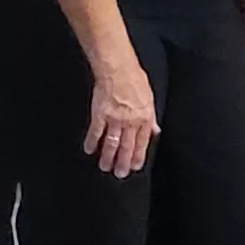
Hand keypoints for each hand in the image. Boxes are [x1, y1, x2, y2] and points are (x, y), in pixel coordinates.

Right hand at [86, 62, 159, 176]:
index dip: (139, 156)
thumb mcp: (150, 100)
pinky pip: (95, 132)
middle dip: (123, 162)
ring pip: (112, 143)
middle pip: (127, 146)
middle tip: (120, 174)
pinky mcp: (100, 114)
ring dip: (108, 157)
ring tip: (105, 167)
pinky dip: (91, 142)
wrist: (119, 70)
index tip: (135, 166)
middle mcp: (130, 121)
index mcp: (145, 118)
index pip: (142, 142)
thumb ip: (151, 118)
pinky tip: (89, 150)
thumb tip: (155, 131)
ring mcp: (115, 119)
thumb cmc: (135, 81)